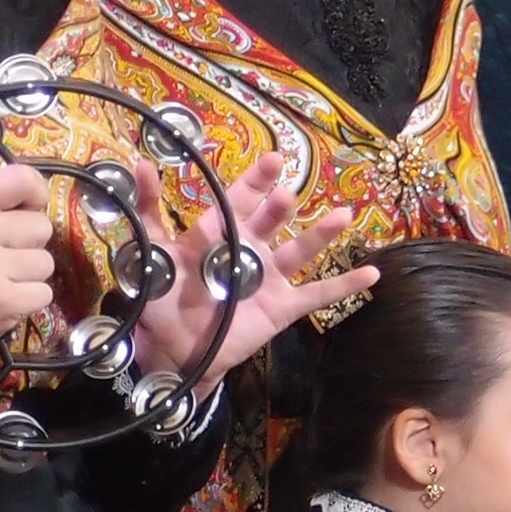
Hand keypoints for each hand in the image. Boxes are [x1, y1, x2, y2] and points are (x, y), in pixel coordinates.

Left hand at [126, 149, 374, 388]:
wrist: (175, 350)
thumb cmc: (162, 299)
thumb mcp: (149, 251)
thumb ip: (148, 211)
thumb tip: (138, 163)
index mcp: (219, 234)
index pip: (238, 202)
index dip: (253, 182)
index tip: (272, 161)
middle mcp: (249, 250)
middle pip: (270, 221)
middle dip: (280, 205)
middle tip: (288, 191)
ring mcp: (270, 279)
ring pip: (300, 251)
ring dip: (322, 234)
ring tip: (343, 215)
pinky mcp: (283, 306)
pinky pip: (319, 295)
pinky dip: (345, 285)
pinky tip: (372, 274)